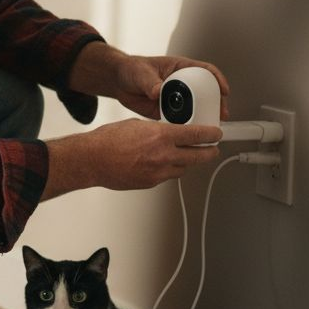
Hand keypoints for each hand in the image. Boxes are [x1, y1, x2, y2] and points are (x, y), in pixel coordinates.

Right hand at [42, 119, 221, 197]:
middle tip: (213, 149)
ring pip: (184, 168)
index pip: (197, 136)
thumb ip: (157, 130)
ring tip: (187, 157)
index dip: (211, 135)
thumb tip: (168, 133)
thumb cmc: (108, 141)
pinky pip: (167, 177)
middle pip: (198, 157)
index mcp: (161, 136)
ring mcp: (158, 172)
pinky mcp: (150, 183)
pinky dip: (169, 170)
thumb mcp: (137, 125)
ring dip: (187, 162)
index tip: (216, 134)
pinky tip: (162, 164)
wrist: (92, 160)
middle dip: (209, 152)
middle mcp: (163, 155)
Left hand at [71, 44, 230, 119]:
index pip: (205, 71)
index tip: (224, 90)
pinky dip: (186, 126)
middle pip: (206, 92)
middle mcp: (181, 84)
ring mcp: (176, 98)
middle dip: (216, 103)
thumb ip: (149, 81)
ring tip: (209, 126)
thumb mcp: (140, 72)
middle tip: (220, 113)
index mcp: (180, 68)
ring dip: (204, 117)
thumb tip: (157, 90)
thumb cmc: (131, 70)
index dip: (217, 79)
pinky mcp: (168, 111)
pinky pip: (181, 119)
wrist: (119, 83)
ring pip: (196, 108)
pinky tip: (190, 132)